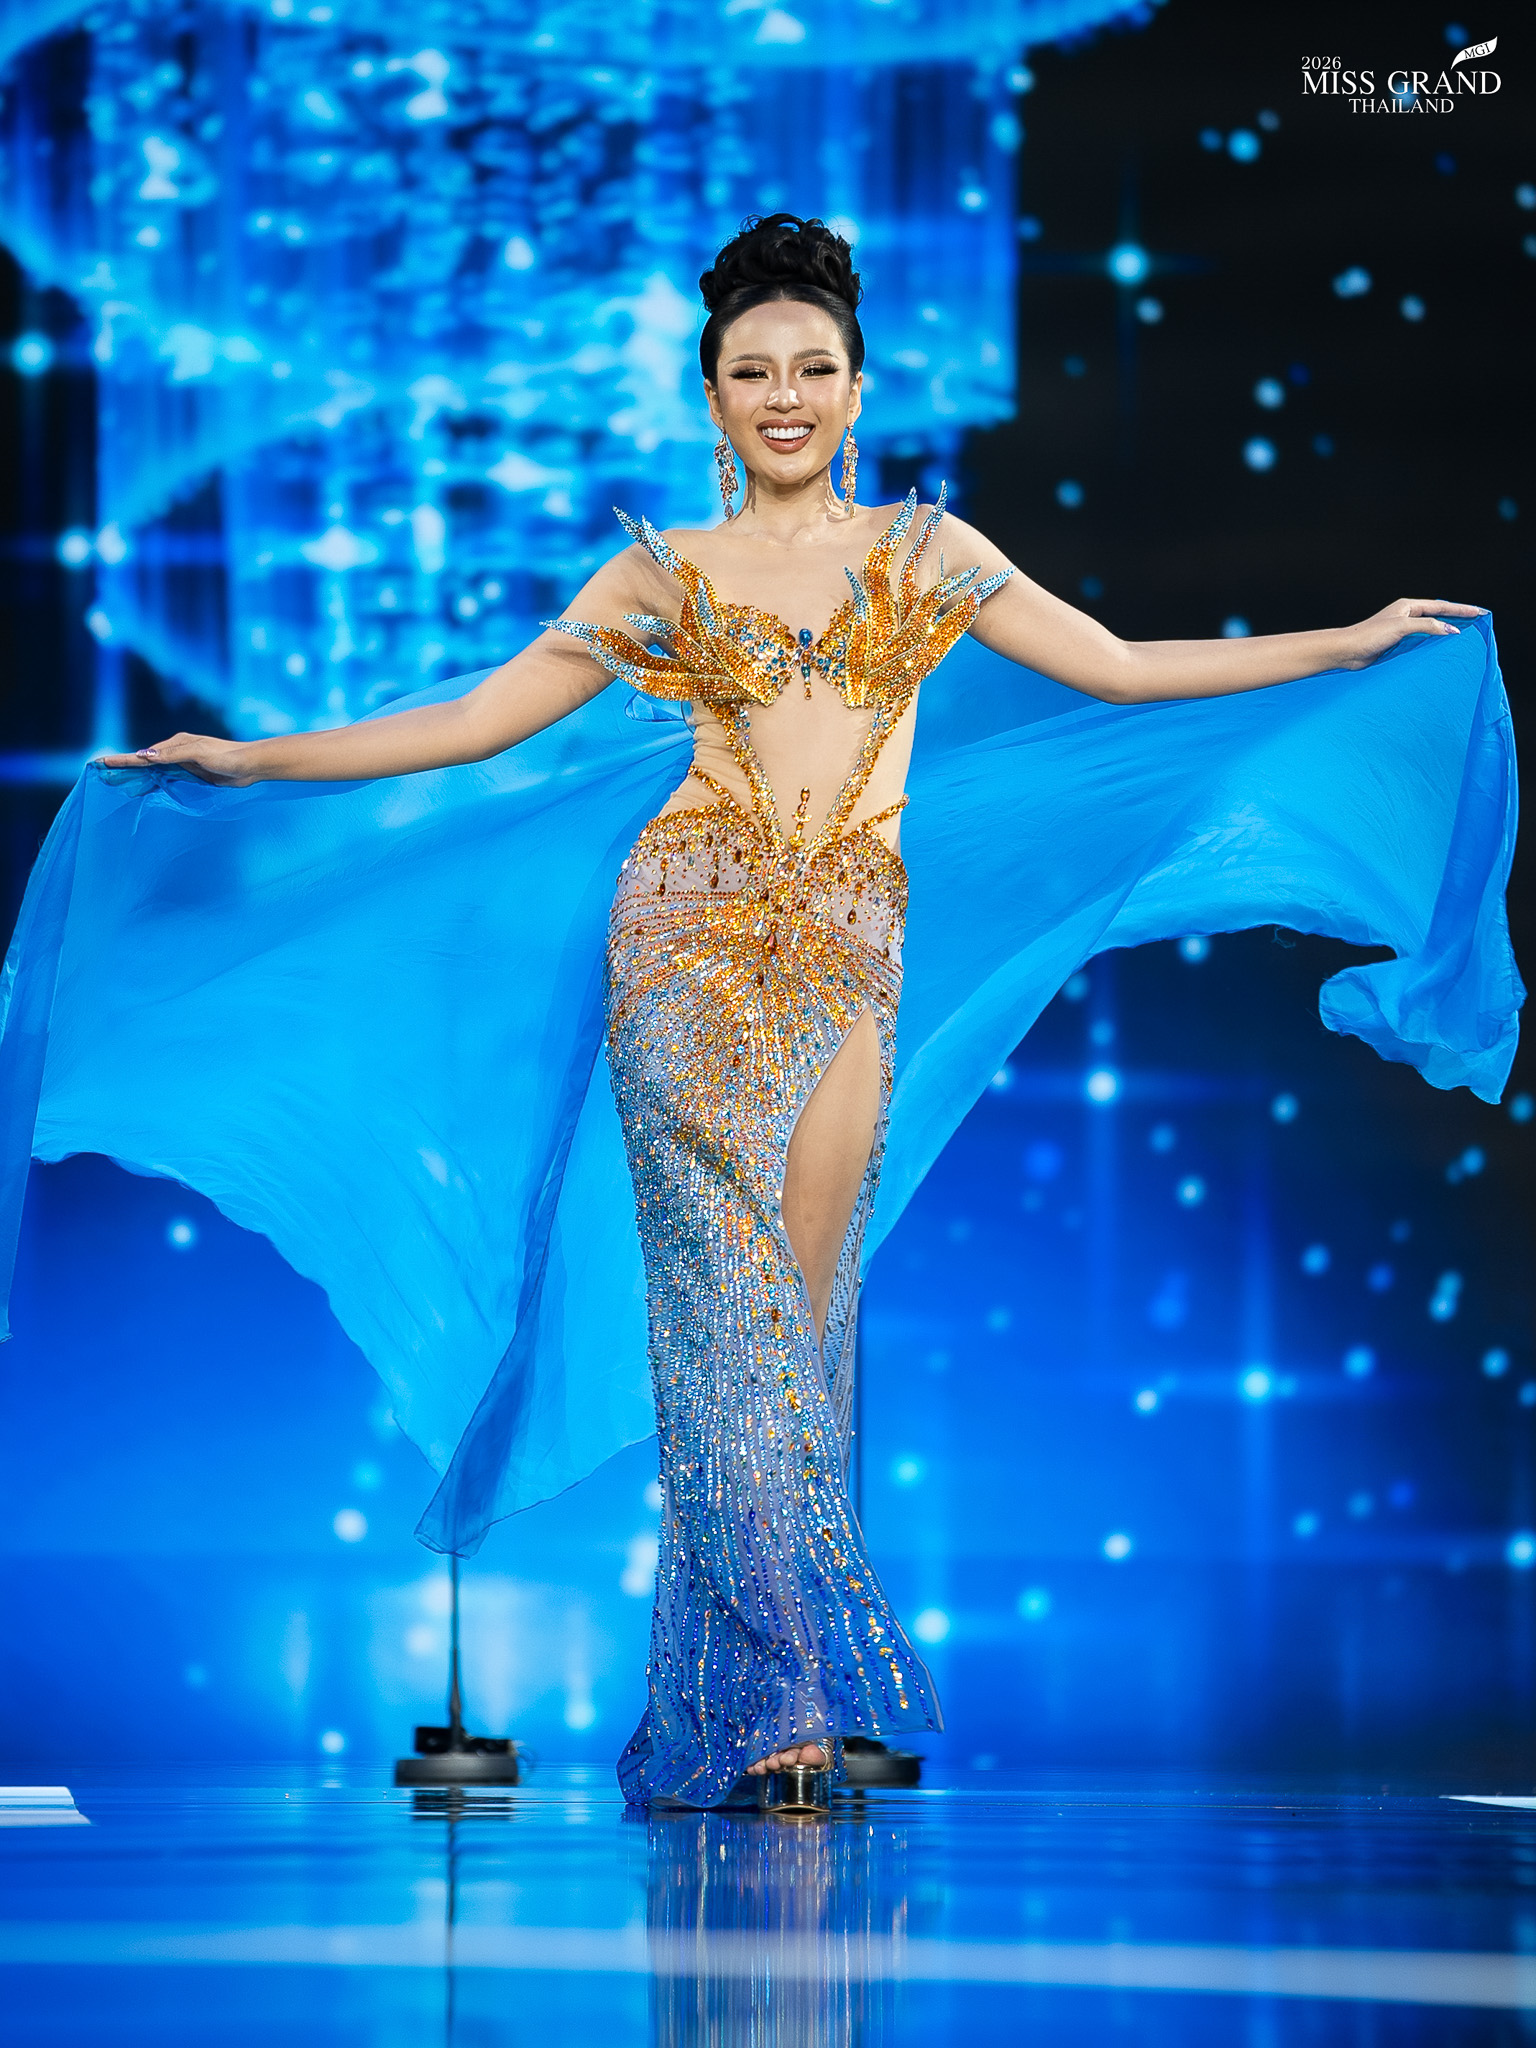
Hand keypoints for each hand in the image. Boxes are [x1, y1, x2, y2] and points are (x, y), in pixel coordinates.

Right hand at [96, 734, 257, 785]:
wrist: (250, 765)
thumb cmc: (226, 757)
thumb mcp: (198, 753)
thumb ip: (173, 755)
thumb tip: (145, 755)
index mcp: (176, 743)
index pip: (144, 753)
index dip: (123, 759)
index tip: (103, 762)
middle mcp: (178, 751)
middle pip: (147, 760)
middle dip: (126, 765)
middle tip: (103, 770)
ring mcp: (186, 763)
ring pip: (157, 770)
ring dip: (139, 774)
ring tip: (119, 780)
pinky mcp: (194, 775)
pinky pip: (169, 779)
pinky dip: (156, 781)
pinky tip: (149, 788)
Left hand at [1341, 598, 1486, 669]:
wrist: (1348, 651)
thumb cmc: (1368, 636)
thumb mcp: (1401, 627)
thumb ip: (1427, 627)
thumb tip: (1451, 630)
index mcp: (1408, 607)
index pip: (1441, 606)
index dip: (1461, 609)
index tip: (1479, 612)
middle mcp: (1406, 616)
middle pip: (1438, 615)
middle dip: (1458, 618)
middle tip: (1477, 621)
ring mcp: (1402, 630)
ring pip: (1431, 629)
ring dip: (1447, 631)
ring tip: (1465, 635)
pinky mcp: (1398, 644)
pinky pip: (1422, 642)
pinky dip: (1435, 644)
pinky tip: (1442, 650)